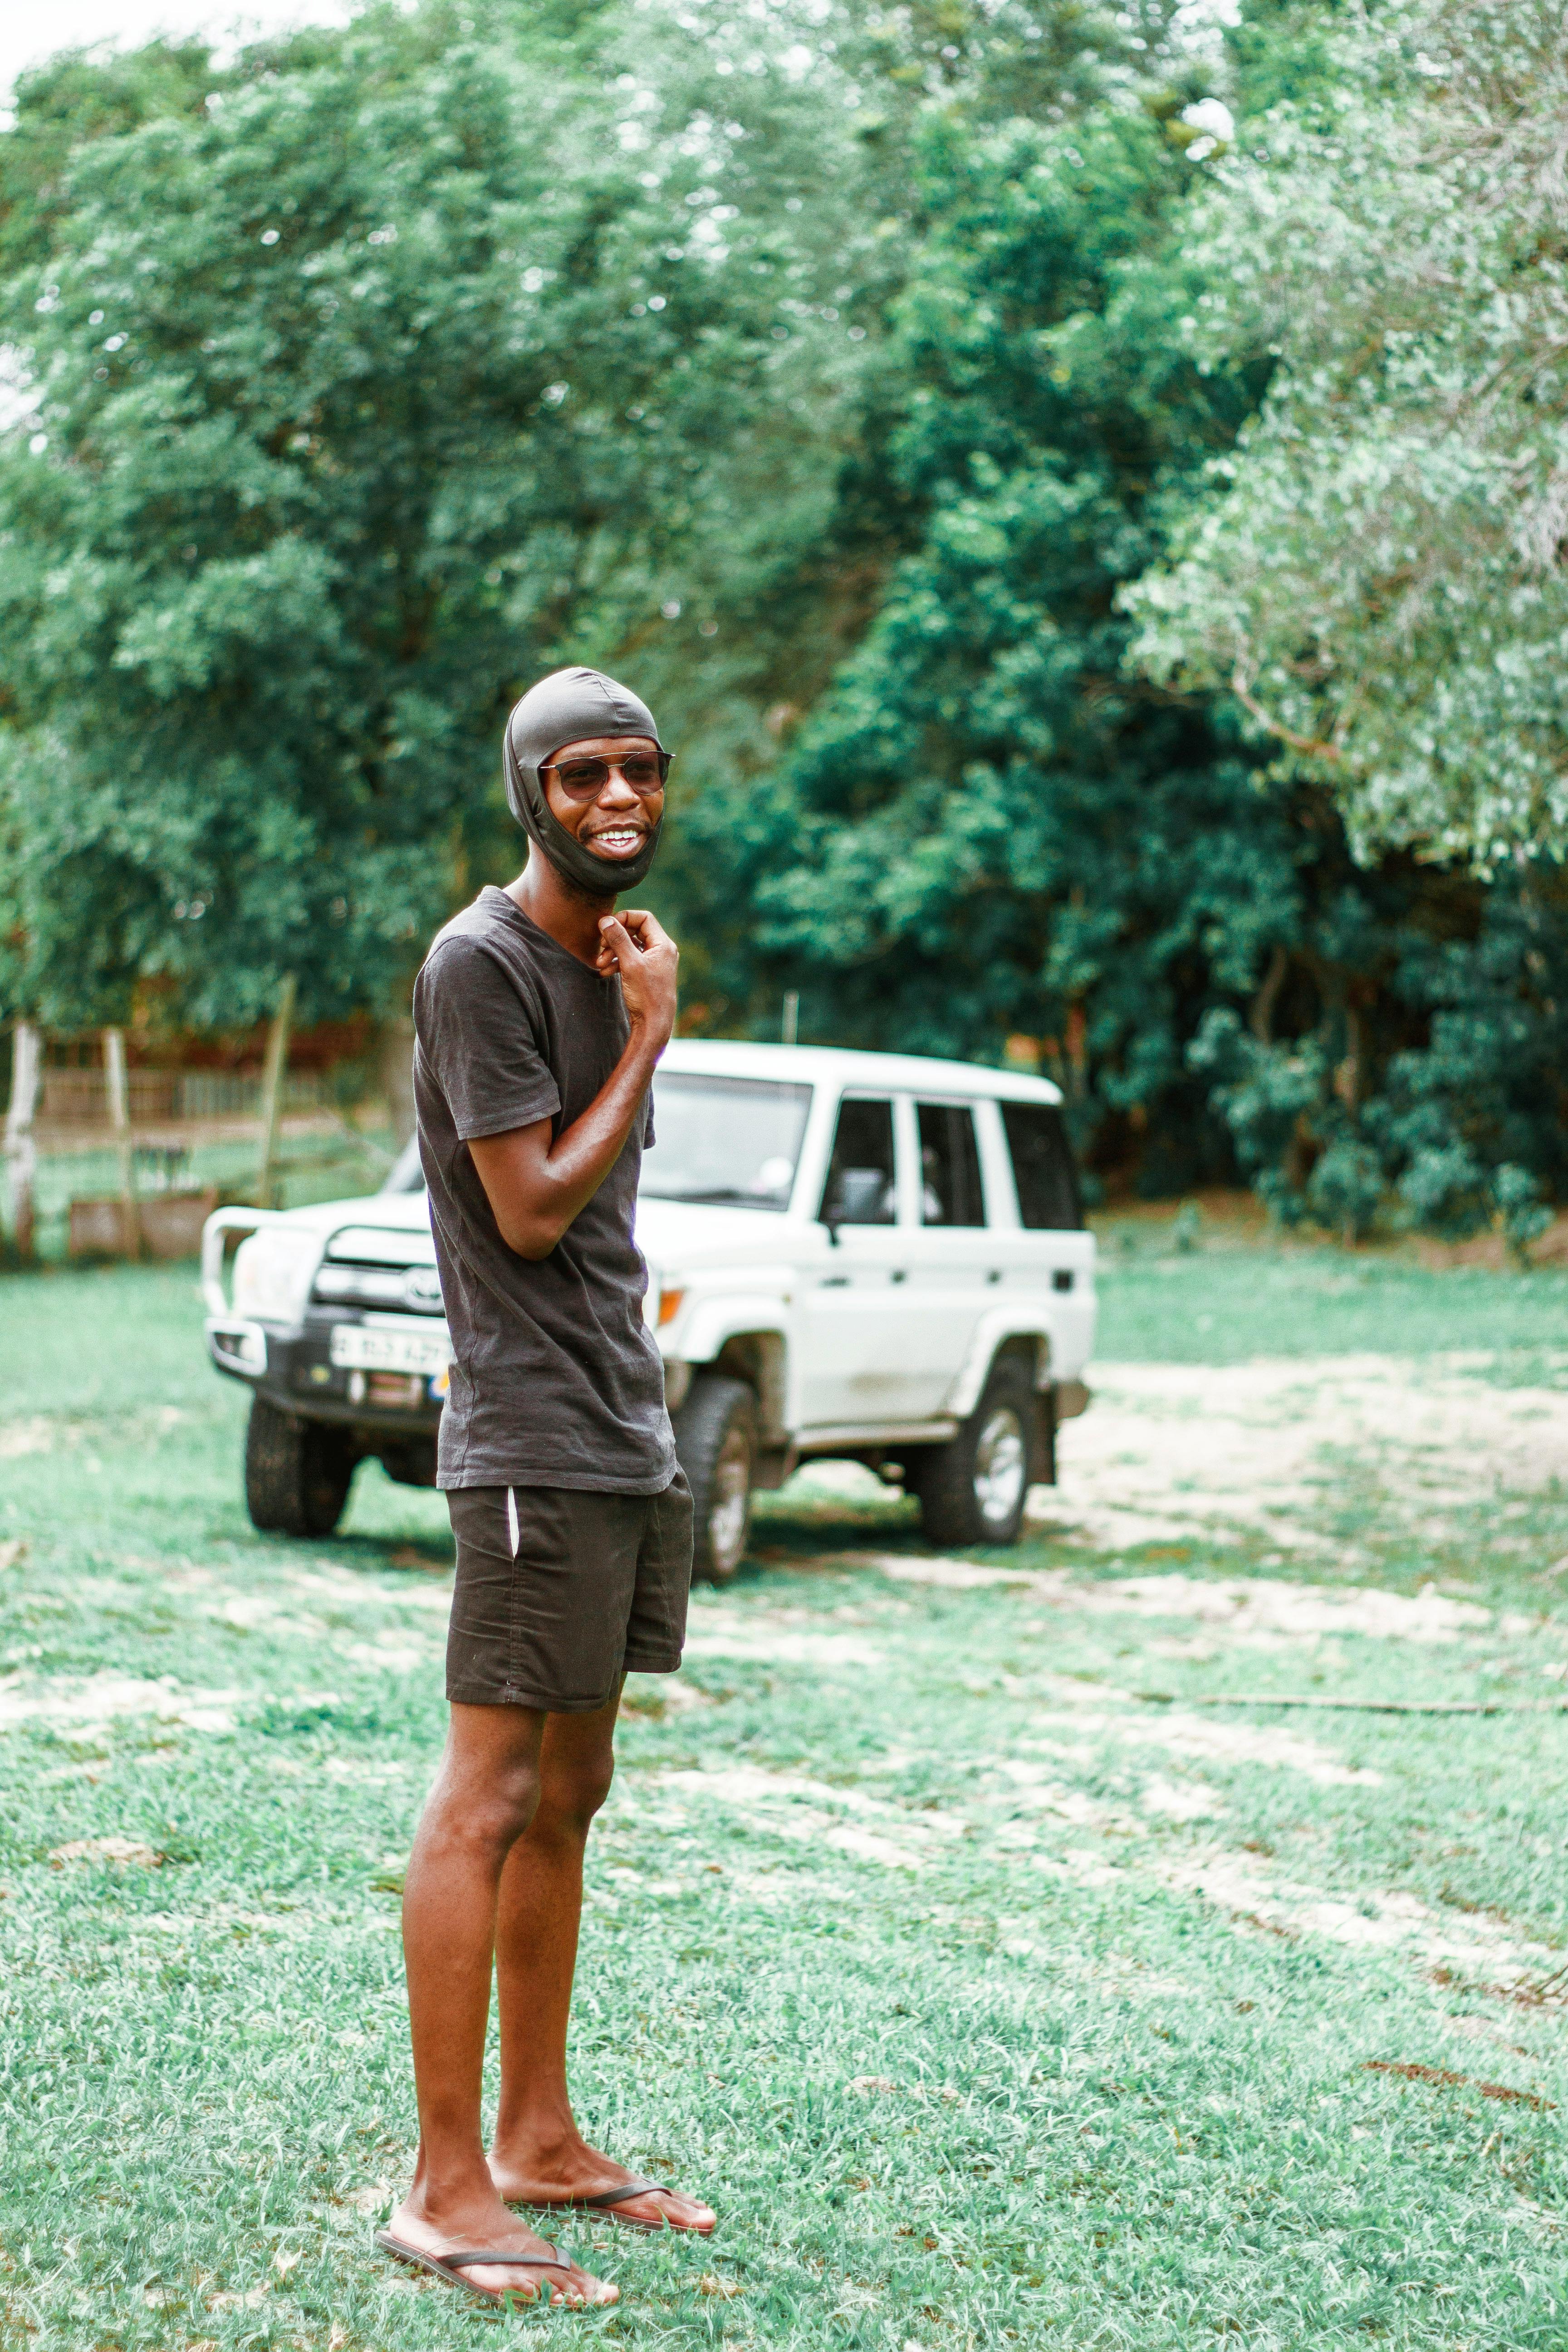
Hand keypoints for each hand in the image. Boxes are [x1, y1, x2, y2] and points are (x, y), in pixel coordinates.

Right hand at [596, 908, 677, 1046]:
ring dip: (612, 951)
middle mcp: (661, 951)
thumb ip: (618, 939)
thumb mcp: (630, 964)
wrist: (653, 1024)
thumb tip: (606, 920)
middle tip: (601, 947)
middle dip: (615, 938)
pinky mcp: (646, 973)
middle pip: (635, 931)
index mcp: (663, 944)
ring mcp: (654, 962)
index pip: (644, 918)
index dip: (624, 918)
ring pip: (630, 946)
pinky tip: (605, 971)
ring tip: (600, 963)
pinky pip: (630, 960)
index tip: (607, 927)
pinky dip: (617, 962)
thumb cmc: (646, 995)